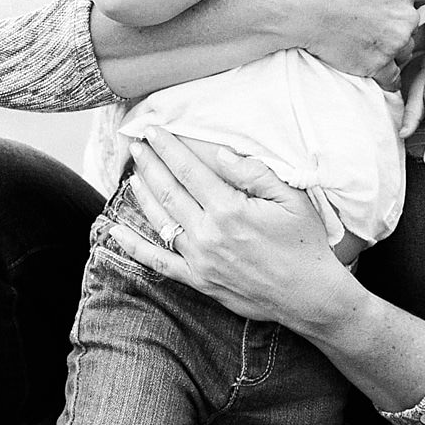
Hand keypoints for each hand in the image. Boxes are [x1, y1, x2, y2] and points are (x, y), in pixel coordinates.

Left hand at [114, 129, 364, 331]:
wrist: (309, 294)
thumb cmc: (304, 243)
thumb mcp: (290, 199)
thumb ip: (253, 173)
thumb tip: (219, 153)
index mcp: (229, 209)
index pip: (188, 169)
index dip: (167, 147)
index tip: (152, 130)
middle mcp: (208, 233)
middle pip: (168, 190)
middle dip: (149, 163)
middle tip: (135, 143)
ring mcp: (200, 259)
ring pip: (160, 220)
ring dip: (142, 194)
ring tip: (133, 173)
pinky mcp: (199, 280)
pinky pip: (159, 262)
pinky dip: (134, 247)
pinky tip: (116, 232)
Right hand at [296, 0, 424, 89]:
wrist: (302, 5)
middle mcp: (405, 16)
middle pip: (414, 22)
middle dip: (399, 21)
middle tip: (375, 18)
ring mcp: (392, 43)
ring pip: (405, 48)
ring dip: (393, 46)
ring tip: (369, 40)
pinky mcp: (377, 64)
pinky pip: (392, 78)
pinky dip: (386, 75)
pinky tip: (379, 70)